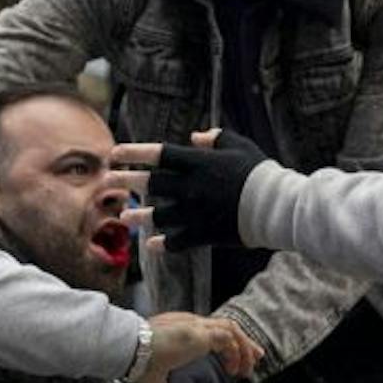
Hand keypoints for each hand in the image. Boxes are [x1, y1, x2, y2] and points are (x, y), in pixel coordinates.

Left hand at [114, 128, 267, 252]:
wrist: (276, 207)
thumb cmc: (259, 172)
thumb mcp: (240, 145)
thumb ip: (216, 138)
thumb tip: (196, 136)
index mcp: (198, 163)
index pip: (158, 154)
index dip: (134, 153)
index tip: (115, 153)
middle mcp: (191, 187)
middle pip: (151, 184)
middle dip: (126, 181)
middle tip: (106, 181)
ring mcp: (195, 212)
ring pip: (158, 215)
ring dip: (138, 215)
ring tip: (122, 216)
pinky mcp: (204, 233)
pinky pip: (178, 241)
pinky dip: (164, 244)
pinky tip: (150, 245)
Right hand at [132, 312, 257, 382]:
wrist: (131, 351)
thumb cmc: (136, 363)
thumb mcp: (152, 378)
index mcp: (180, 329)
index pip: (210, 331)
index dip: (226, 344)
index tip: (236, 360)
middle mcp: (190, 323)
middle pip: (225, 326)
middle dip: (244, 342)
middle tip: (257, 356)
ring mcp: (195, 326)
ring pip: (231, 329)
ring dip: (244, 348)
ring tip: (248, 370)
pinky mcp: (200, 333)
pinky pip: (229, 339)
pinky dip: (237, 352)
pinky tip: (236, 369)